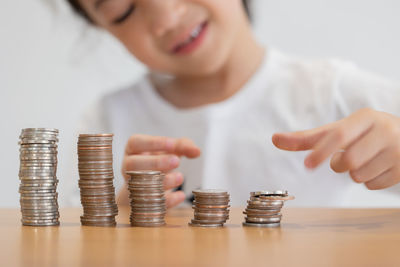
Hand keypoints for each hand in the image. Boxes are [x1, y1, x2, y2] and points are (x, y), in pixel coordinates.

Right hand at [122, 134, 200, 207]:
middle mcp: (127, 167)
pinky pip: (151, 203)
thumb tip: (197, 151)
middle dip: (156, 162)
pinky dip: (167, 200)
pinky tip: (180, 195)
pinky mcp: (140, 203)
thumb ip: (183, 146)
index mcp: (132, 149)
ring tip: (180, 177)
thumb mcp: (171, 150)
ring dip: (163, 181)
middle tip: (177, 161)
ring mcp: (131, 186)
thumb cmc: (160, 160)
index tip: (172, 144)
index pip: (136, 142)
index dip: (153, 143)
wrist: (151, 183)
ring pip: (140, 184)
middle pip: (133, 164)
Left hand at [272, 108, 399, 189]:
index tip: (307, 165)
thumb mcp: (339, 131)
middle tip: (344, 157)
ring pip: (359, 176)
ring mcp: (397, 150)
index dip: (320, 151)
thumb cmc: (361, 134)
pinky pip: (373, 185)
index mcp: (365, 117)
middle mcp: (384, 130)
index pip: (338, 135)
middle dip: (338, 164)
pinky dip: (369, 181)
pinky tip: (377, 167)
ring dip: (353, 173)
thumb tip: (274, 139)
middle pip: (347, 160)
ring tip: (365, 159)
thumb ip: (308, 137)